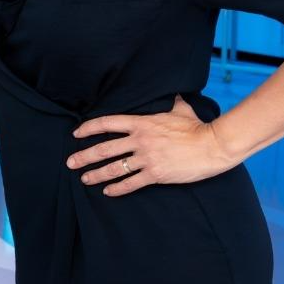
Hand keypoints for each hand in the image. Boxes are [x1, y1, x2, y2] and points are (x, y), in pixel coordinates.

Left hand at [67, 97, 236, 196]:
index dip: (89, 128)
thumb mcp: (180, 108)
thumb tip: (173, 92)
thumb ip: (170, 101)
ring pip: (114, 168)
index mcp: (142, 123)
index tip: (76, 133)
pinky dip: (117, 189)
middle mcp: (140, 140)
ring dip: (96, 174)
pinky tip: (107, 192)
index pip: (108, 123)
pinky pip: (131, 183)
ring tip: (84, 179)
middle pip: (105, 149)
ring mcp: (146, 158)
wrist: (213, 145)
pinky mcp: (156, 174)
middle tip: (70, 162)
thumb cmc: (197, 126)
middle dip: (84, 156)